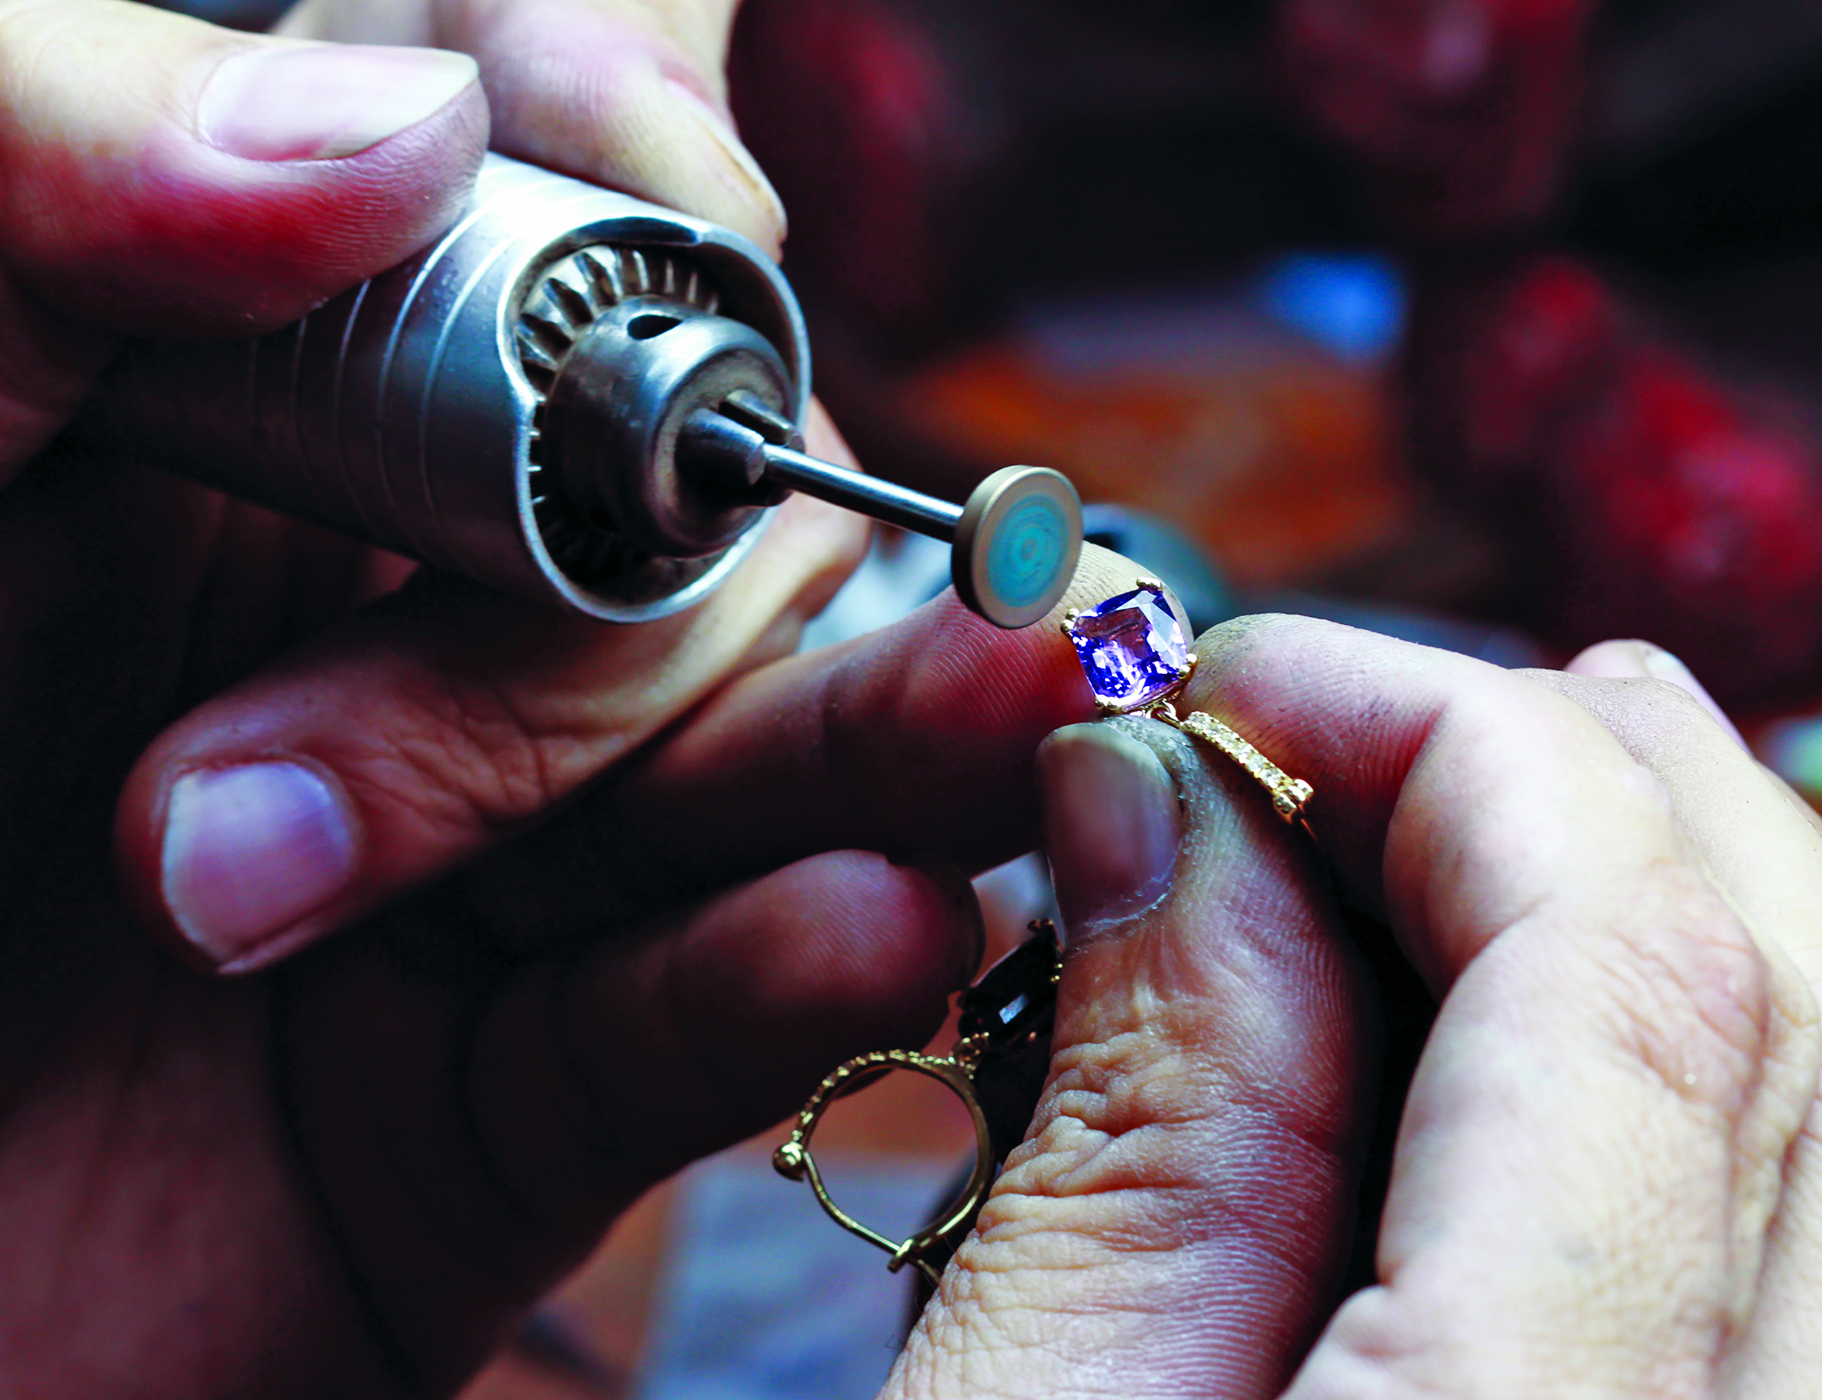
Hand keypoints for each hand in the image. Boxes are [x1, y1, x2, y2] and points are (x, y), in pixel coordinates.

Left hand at [0, 1, 957, 1391]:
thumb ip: (46, 184)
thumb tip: (404, 120)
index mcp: (248, 392)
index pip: (541, 185)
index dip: (635, 132)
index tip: (624, 167)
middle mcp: (403, 598)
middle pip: (710, 499)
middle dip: (629, 577)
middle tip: (350, 723)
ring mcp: (480, 854)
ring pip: (775, 752)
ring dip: (876, 732)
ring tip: (1001, 713)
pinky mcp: (503, 1103)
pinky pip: (702, 1028)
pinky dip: (793, 975)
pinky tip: (867, 924)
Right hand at [871, 621, 1821, 1396]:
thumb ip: (1143, 1124)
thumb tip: (1167, 800)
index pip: (1634, 976)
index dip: (1443, 740)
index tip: (1240, 688)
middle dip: (1587, 786)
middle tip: (1355, 720)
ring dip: (1682, 917)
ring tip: (1455, 837)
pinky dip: (1731, 1092)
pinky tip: (1551, 1056)